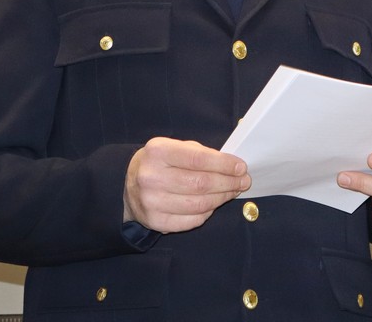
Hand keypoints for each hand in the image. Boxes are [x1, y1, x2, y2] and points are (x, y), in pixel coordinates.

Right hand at [124, 137, 251, 233]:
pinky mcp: (155, 222)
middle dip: (228, 182)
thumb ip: (200, 154)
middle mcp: (151, 177)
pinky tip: (213, 204)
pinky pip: (192, 221)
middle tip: (243, 181)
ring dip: (222, 198)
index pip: (198, 159)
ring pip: (199, 204)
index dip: (224, 164)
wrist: (129, 186)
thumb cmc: (160, 164)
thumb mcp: (174, 148)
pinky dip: (207, 213)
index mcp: (158, 152)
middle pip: (201, 184)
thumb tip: (233, 167)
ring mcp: (152, 202)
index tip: (241, 167)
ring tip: (232, 191)